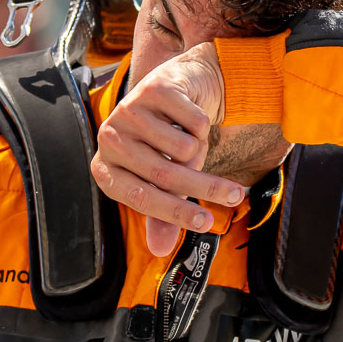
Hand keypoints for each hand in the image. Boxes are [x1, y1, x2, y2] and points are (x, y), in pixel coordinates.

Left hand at [91, 42, 244, 256]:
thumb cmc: (163, 142)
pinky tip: (189, 116)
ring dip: (200, 147)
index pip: (141, 199)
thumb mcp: (159, 181)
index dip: (176, 213)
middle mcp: (109, 140)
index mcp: (106, 169)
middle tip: (236, 197)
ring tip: (189, 138)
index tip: (207, 224)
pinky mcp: (152, 89)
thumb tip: (161, 251)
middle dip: (207, 189)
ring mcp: (127, 112)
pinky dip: (203, 123)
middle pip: (166, 175)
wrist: (173, 90)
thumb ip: (160, 214)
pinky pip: (196, 123)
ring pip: (184, 149)